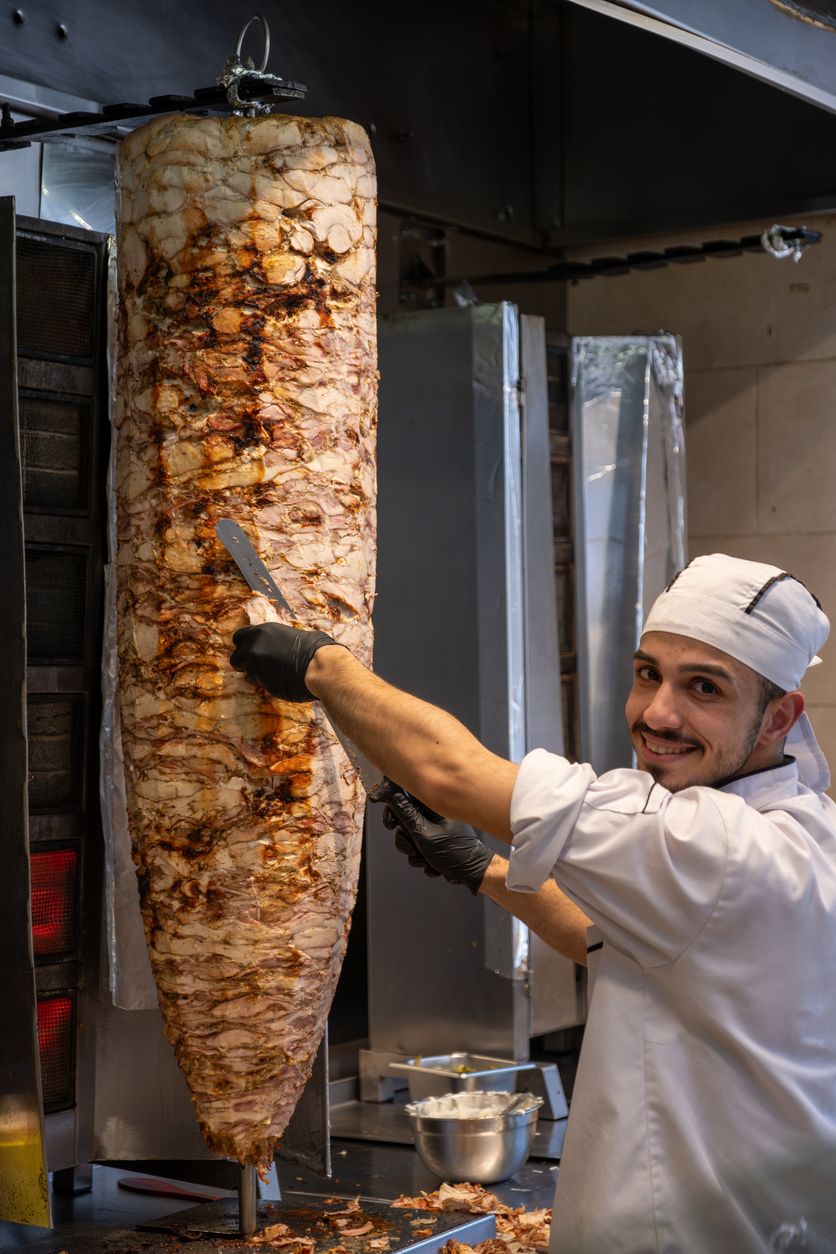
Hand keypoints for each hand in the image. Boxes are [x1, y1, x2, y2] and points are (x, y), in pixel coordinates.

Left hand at [230, 623, 341, 701]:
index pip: (241, 636)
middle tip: (255, 667)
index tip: (254, 652)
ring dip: (253, 674)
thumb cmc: (314, 650)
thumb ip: (277, 640)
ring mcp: (254, 662)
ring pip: (243, 670)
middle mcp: (254, 644)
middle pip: (236, 655)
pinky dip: (262, 683)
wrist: (319, 666)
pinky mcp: (259, 679)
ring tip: (271, 676)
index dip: (245, 646)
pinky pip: (255, 681)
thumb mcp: (293, 636)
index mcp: (263, 630)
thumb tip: (278, 644)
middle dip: (242, 661)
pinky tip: (276, 681)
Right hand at [369, 778, 492, 895]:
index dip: (392, 808)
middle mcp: (433, 814)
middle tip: (414, 848)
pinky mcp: (434, 842)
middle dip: (406, 840)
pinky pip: (417, 848)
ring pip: (408, 838)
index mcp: (433, 805)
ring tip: (428, 859)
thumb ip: (406, 815)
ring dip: (415, 853)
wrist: (472, 873)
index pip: (405, 796)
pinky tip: (434, 864)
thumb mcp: (425, 834)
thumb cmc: (455, 852)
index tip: (390, 823)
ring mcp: (433, 829)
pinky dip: (422, 858)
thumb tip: (391, 794)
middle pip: (403, 821)